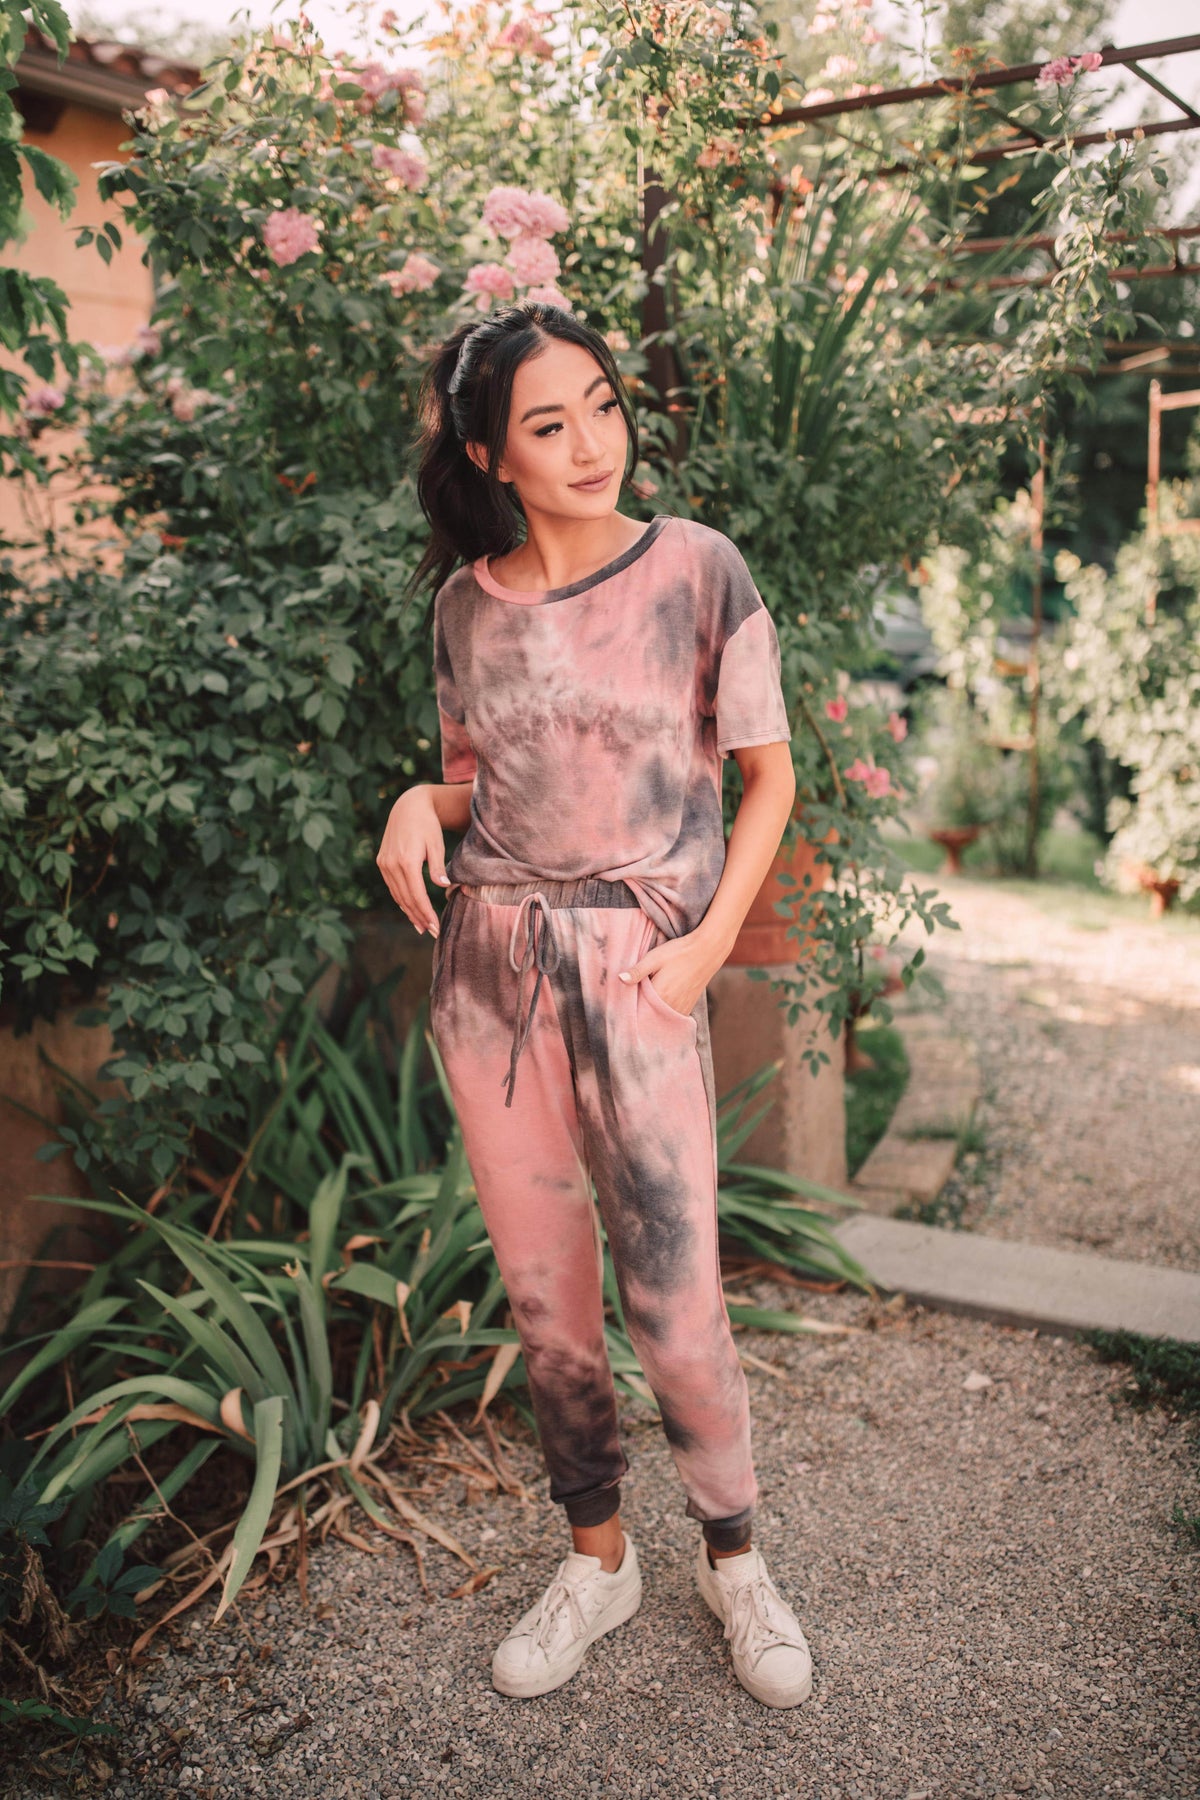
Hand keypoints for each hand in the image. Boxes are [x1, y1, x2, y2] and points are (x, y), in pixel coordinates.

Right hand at [376, 786, 449, 935]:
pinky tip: (410, 910)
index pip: (417, 895)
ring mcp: (384, 864)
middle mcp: (391, 865)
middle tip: (431, 932)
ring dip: (409, 912)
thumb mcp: (436, 843)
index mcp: (406, 861)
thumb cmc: (427, 825)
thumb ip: (437, 866)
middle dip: (419, 917)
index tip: (436, 927)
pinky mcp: (382, 862)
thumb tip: (443, 887)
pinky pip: (392, 887)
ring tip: (421, 926)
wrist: (408, 807)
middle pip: (406, 899)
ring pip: (397, 895)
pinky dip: (401, 900)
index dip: (427, 914)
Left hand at [616, 926, 726, 1016]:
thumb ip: (637, 971)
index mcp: (660, 995)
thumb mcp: (654, 958)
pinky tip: (660, 1002)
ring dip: (653, 1012)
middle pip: (649, 1015)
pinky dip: (664, 1012)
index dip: (630, 1006)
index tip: (625, 1001)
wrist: (707, 951)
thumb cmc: (679, 952)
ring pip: (661, 1017)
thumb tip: (619, 979)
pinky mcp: (689, 1006)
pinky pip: (672, 1015)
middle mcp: (671, 1006)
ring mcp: (682, 1008)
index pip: (638, 1010)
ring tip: (647, 1001)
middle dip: (640, 1011)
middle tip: (634, 1000)